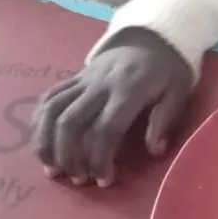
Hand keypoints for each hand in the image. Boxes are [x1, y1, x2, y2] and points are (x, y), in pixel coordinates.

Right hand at [32, 28, 192, 186]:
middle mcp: (100, 85)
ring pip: (52, 111)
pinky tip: (43, 145)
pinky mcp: (73, 78)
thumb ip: (165, 119)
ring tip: (54, 170)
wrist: (152, 38)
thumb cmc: (168, 71)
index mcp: (129, 91)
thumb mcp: (178, 92)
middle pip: (71, 123)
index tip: (104, 180)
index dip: (100, 158)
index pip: (105, 129)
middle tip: (79, 179)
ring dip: (47, 143)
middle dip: (70, 157)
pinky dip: (39, 123)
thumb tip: (155, 150)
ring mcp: (83, 80)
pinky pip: (48, 99)